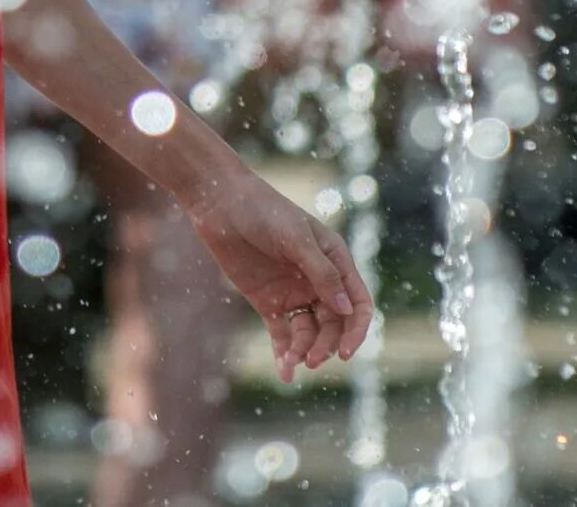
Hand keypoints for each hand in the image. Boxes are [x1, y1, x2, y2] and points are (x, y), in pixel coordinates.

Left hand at [185, 164, 373, 382]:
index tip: (345, 352)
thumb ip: (321, 273)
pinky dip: (285, 353)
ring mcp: (293, 292)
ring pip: (310, 332)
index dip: (357, 330)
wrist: (219, 203)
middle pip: (334, 323)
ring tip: (295, 364)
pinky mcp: (268, 302)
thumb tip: (347, 309)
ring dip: (306, 351)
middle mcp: (318, 280)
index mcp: (335, 260)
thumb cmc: (263, 210)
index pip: (357, 303)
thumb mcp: (295, 238)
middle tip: (312, 360)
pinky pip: (283, 334)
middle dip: (326, 345)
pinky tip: (285, 373)